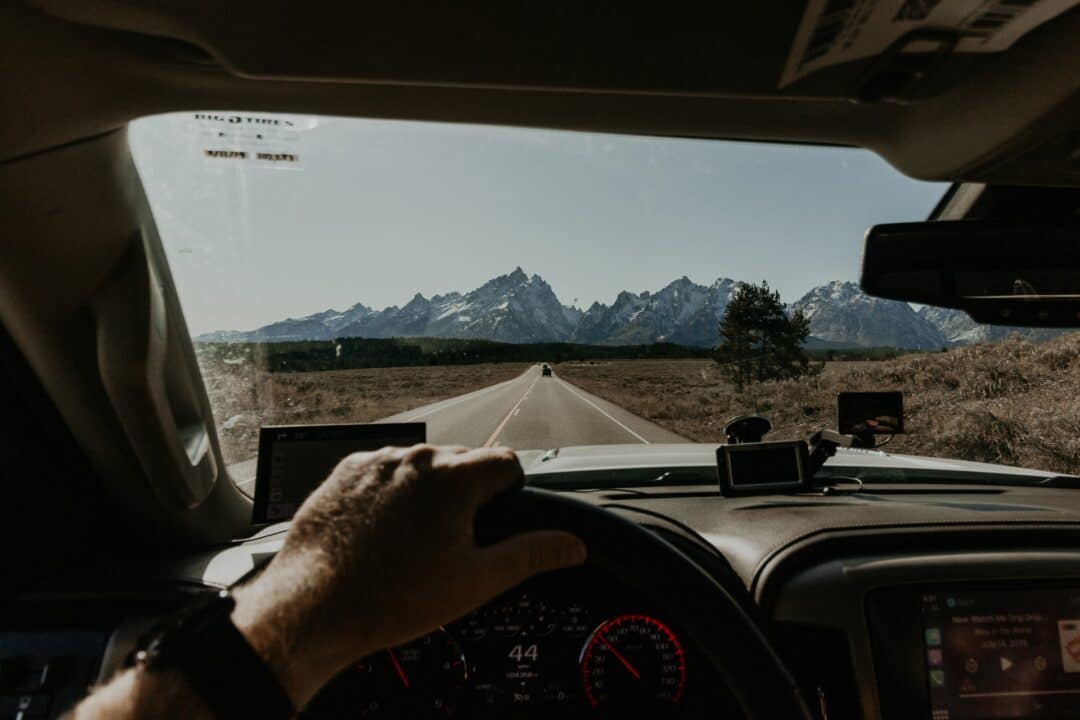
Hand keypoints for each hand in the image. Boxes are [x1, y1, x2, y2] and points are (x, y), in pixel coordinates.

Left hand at [230, 445, 586, 708]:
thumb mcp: (475, 582)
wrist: (314, 607)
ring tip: (412, 542)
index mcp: (454, 478)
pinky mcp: (345, 472)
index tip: (494, 522)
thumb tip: (572, 545)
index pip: (506, 462)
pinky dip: (391, 493)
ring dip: (428, 493)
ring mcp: (376, 462)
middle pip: (463, 461)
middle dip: (468, 494)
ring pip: (422, 466)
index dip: (509, 494)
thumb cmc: (392, 598)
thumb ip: (530, 555)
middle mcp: (416, 457)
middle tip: (453, 542)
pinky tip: (382, 533)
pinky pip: (385, 472)